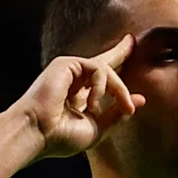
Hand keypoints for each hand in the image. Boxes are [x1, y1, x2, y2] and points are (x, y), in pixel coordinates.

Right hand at [12, 35, 145, 159]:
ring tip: (124, 107)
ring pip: (107, 70)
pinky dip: (103, 86)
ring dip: (120, 90)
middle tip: (131, 41)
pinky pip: (99, 68)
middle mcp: (74, 82)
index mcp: (78, 97)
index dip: (119, 81)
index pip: (101, 83)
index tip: (135, 89)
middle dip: (118, 52)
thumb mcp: (97, 127)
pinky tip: (94, 104)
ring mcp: (69, 71)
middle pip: (101, 63)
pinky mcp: (66, 64)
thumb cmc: (61, 137)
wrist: (37, 134)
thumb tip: (140, 100)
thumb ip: (117, 114)